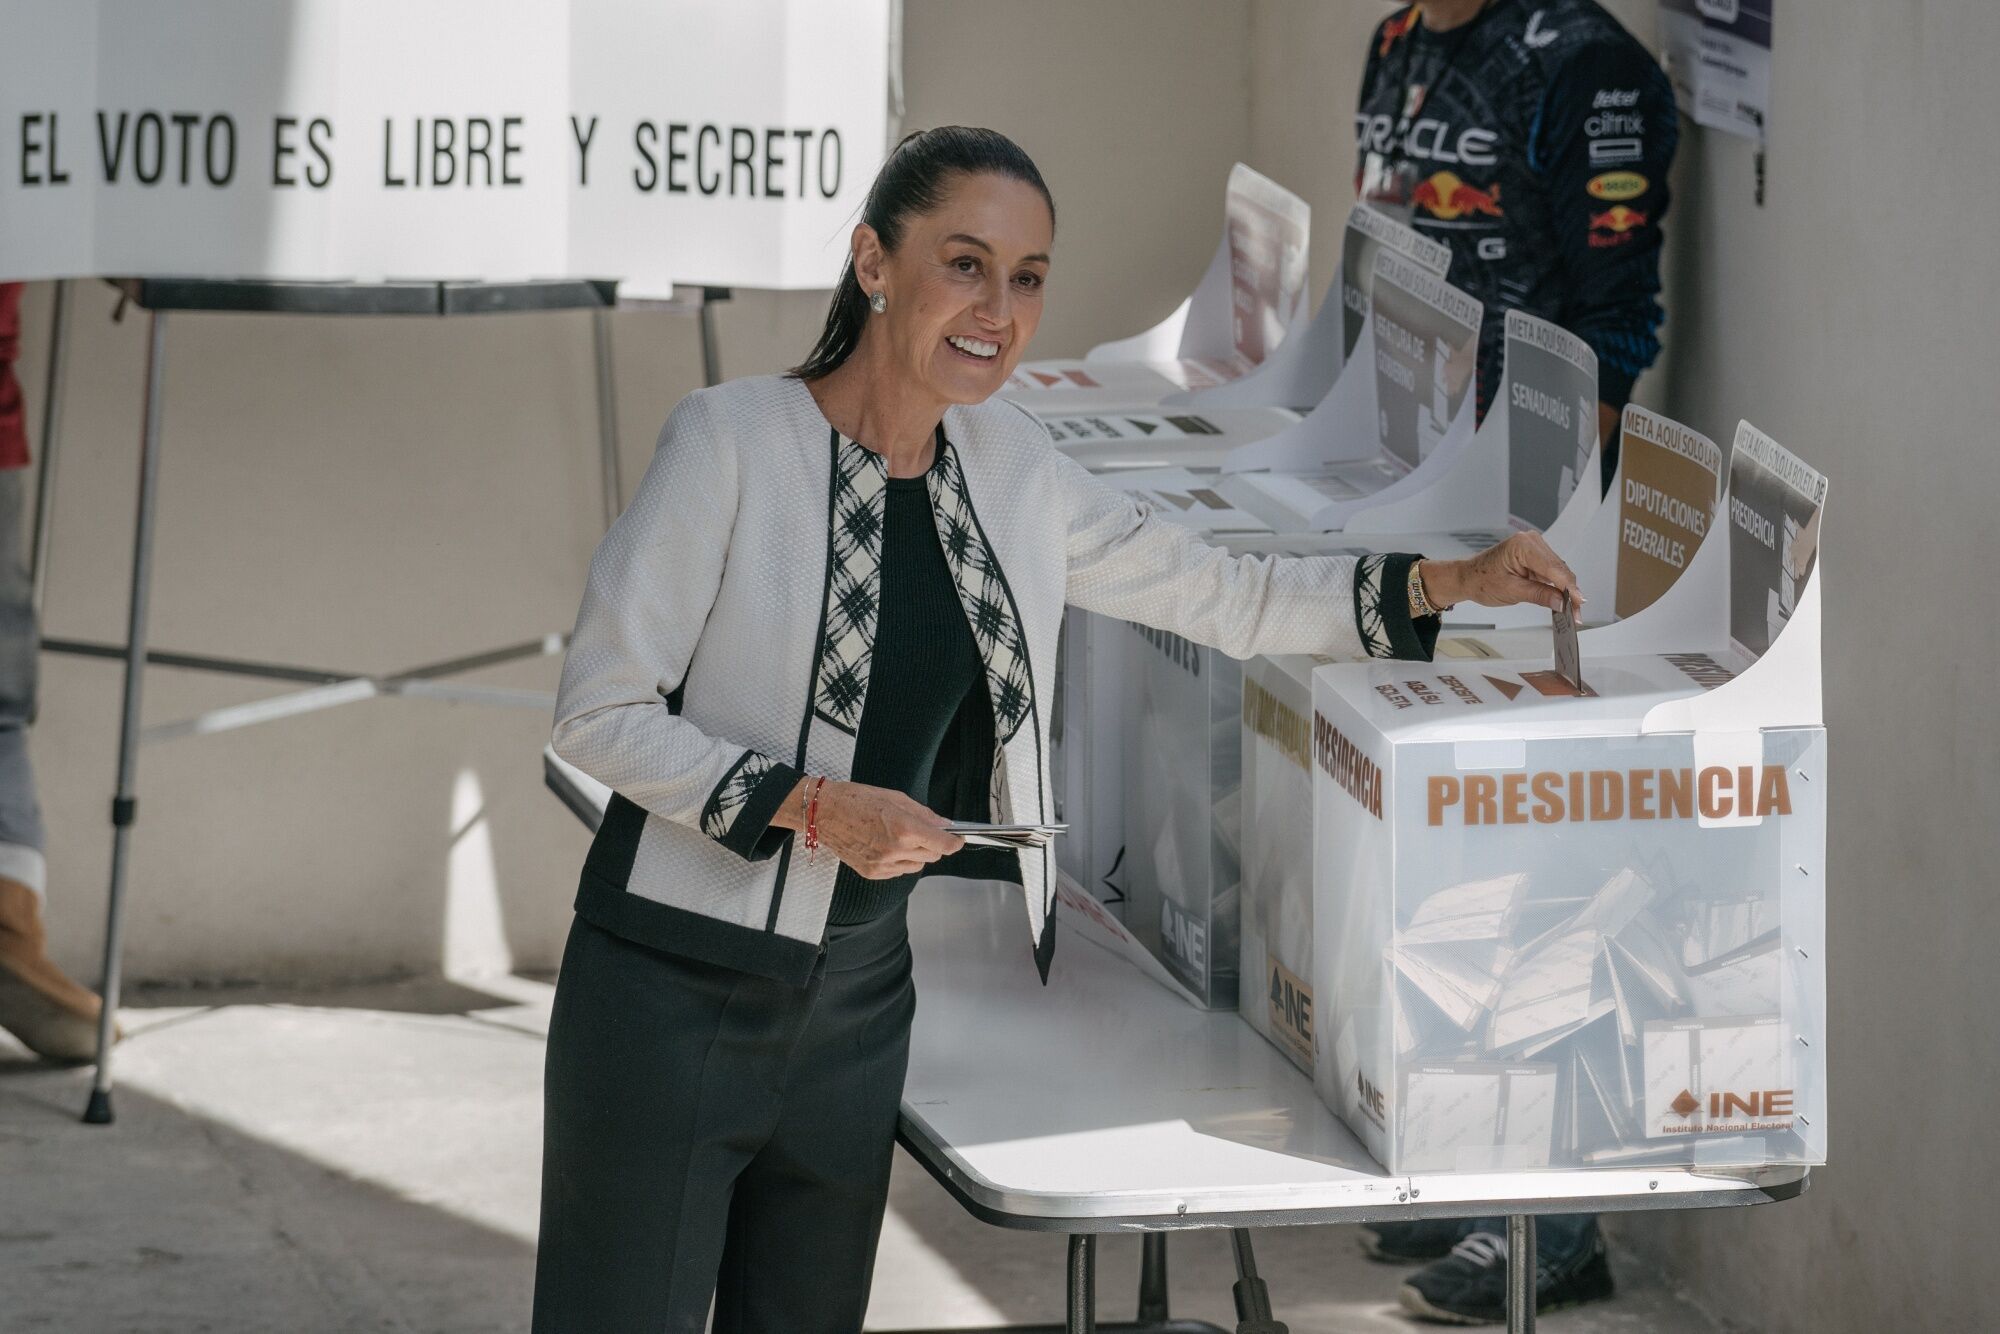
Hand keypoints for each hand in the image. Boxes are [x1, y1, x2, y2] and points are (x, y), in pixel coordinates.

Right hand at [800, 780, 964, 879]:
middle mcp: (896, 850)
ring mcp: (883, 864)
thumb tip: (943, 824)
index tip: (958, 839)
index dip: (954, 842)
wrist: (824, 813)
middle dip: (934, 844)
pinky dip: (901, 861)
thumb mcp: (895, 798)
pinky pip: (899, 871)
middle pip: (932, 855)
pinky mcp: (873, 873)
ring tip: (901, 837)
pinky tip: (888, 845)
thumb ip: (923, 814)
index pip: (943, 844)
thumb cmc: (856, 800)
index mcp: (904, 828)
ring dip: (917, 853)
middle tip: (925, 831)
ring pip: (917, 865)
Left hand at [1420, 532, 1581, 613]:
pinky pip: (1552, 572)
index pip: (1553, 568)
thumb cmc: (1482, 581)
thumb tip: (1563, 602)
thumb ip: (1540, 595)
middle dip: (1570, 592)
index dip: (1569, 588)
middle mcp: (1531, 541)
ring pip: (1559, 571)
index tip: (1580, 604)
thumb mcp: (1511, 592)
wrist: (1468, 577)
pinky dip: (1557, 587)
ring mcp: (1535, 547)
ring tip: (1571, 612)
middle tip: (1576, 615)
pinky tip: (1562, 600)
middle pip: (1560, 569)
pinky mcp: (1536, 555)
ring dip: (1565, 591)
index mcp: (1523, 545)